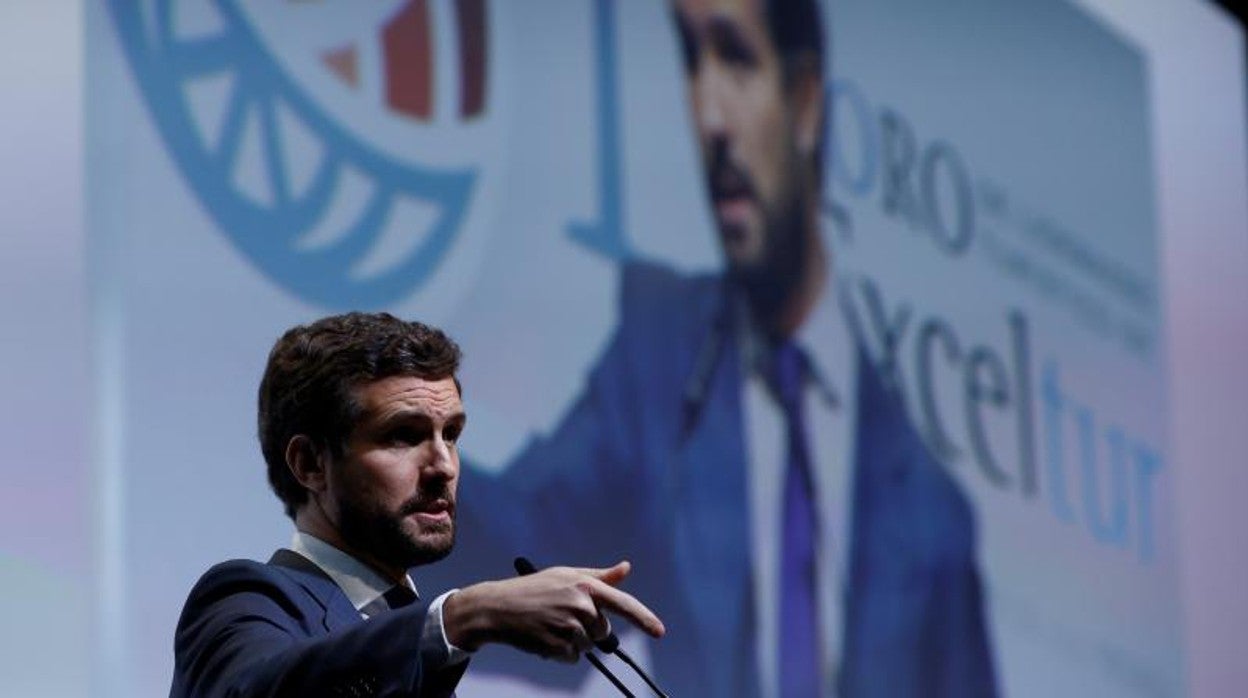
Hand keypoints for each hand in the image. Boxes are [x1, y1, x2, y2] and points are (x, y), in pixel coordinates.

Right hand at [442, 561, 664, 661]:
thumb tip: (626, 568)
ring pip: (587, 646)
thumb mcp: (566, 574)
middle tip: (561, 615)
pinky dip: (561, 653)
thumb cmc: (533, 588)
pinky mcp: (557, 645)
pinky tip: (545, 637)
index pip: (623, 603)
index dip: (644, 619)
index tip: (660, 631)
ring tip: (550, 624)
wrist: (496, 606)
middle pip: (602, 630)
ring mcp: (569, 626)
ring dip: (572, 641)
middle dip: (587, 628)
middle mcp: (581, 604)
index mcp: (586, 585)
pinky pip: (572, 658)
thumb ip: (599, 575)